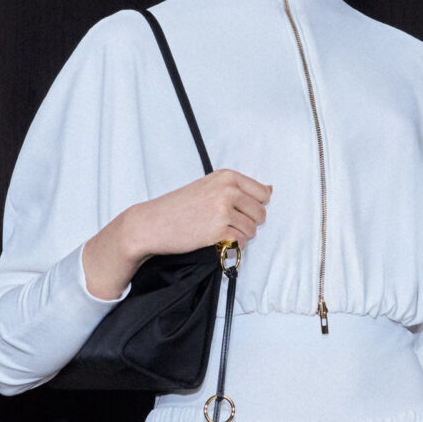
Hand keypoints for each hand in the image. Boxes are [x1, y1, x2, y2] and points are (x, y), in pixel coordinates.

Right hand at [83, 170, 271, 299]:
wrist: (152, 223)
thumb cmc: (178, 207)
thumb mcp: (208, 186)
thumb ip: (237, 188)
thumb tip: (270, 190)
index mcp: (227, 176)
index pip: (263, 193)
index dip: (253, 206)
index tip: (237, 210)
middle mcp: (228, 190)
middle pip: (261, 212)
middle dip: (247, 222)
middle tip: (224, 223)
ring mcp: (224, 210)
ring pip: (252, 229)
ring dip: (239, 234)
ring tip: (217, 231)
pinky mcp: (220, 230)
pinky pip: (242, 241)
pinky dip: (231, 245)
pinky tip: (215, 239)